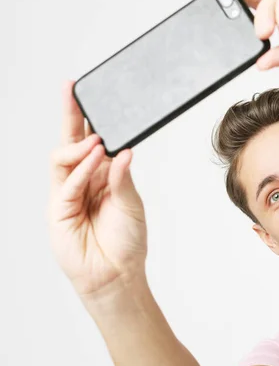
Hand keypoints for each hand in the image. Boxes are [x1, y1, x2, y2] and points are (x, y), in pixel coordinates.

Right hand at [47, 81, 146, 300]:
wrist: (118, 274)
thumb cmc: (127, 241)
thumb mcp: (132, 203)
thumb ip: (123, 177)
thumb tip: (123, 150)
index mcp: (103, 175)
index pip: (92, 141)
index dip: (89, 118)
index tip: (91, 94)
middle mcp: (84, 180)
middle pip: (71, 141)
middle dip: (70, 115)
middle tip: (72, 91)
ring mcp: (68, 194)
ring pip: (62, 158)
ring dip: (78, 146)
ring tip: (96, 140)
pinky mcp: (59, 210)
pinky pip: (66, 184)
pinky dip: (80, 171)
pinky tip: (93, 163)